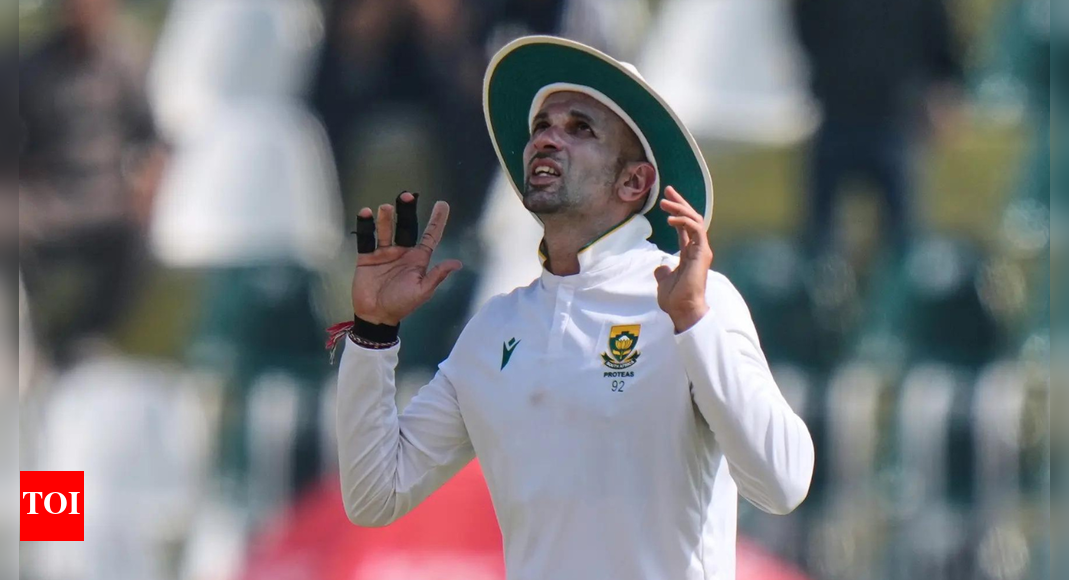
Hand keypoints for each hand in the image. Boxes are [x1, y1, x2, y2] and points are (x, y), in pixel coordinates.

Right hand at [351, 192, 461, 325]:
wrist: (376, 316)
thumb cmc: (401, 305)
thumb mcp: (422, 291)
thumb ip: (437, 275)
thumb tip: (457, 263)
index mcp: (418, 259)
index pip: (430, 235)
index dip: (437, 220)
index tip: (443, 204)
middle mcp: (402, 251)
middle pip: (406, 226)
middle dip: (406, 211)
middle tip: (406, 196)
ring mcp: (384, 253)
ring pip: (386, 229)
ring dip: (385, 218)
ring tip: (384, 208)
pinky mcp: (367, 257)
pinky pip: (366, 238)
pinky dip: (365, 226)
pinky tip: (366, 214)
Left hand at [653, 186, 711, 332]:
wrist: (684, 309)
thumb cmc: (676, 299)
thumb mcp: (664, 281)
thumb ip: (663, 271)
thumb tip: (660, 267)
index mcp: (690, 253)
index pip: (685, 227)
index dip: (677, 212)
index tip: (667, 200)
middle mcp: (698, 248)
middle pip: (691, 218)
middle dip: (680, 203)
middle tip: (668, 190)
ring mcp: (702, 249)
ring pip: (695, 220)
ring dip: (680, 209)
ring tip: (665, 202)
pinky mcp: (702, 252)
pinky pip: (695, 229)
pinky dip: (684, 221)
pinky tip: (670, 219)